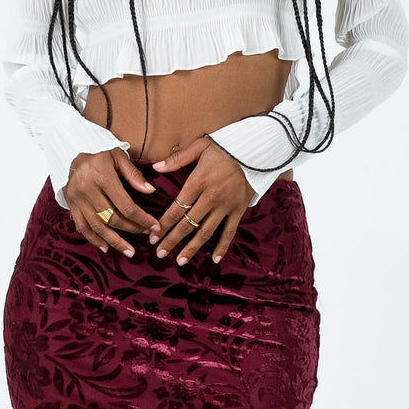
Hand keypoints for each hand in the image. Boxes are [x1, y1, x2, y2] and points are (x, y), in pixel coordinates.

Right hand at [64, 147, 158, 257]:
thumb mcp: (119, 157)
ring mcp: (77, 200)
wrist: (72, 157)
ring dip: (115, 241)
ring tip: (129, 251)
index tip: (154, 226)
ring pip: (97, 226)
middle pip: (112, 217)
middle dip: (131, 228)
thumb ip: (134, 175)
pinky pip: (82, 227)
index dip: (141, 218)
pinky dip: (94, 239)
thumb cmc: (100, 157)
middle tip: (146, 234)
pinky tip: (106, 248)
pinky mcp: (71, 206)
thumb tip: (151, 191)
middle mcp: (88, 190)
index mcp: (103, 177)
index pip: (125, 204)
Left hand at [147, 136, 255, 265]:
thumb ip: (177, 159)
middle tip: (160, 253)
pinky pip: (230, 231)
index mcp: (198, 182)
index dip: (164, 224)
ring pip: (206, 232)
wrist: (255, 150)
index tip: (153, 236)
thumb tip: (155, 167)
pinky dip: (223, 246)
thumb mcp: (200, 147)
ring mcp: (226, 206)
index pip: (177, 208)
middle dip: (172, 240)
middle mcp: (211, 197)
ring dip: (192, 248)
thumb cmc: (225, 147)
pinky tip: (215, 259)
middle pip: (188, 224)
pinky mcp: (239, 209)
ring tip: (180, 261)